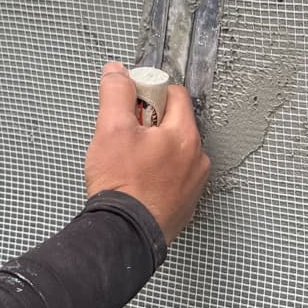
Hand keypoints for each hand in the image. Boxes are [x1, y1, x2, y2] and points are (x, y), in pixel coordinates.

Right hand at [84, 62, 209, 243]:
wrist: (124, 234)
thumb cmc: (122, 188)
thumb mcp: (111, 129)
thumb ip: (116, 93)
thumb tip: (117, 72)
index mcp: (184, 136)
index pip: (174, 95)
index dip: (149, 93)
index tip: (131, 104)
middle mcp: (196, 160)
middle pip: (174, 125)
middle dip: (149, 125)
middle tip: (126, 138)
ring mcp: (192, 185)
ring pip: (172, 154)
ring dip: (152, 152)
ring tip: (128, 165)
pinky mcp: (183, 206)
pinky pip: (171, 179)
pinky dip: (156, 177)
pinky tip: (136, 184)